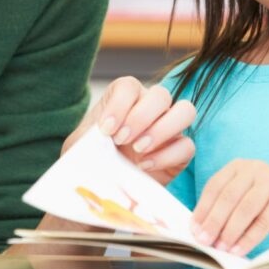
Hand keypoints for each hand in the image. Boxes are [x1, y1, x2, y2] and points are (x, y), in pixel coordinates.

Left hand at [63, 77, 195, 185]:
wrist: (104, 181)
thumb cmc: (92, 156)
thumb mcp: (81, 145)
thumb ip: (85, 140)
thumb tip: (93, 143)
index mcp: (125, 97)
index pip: (129, 86)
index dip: (119, 105)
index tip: (105, 129)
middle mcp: (151, 106)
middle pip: (161, 94)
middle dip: (141, 117)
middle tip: (121, 139)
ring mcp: (169, 127)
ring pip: (185, 111)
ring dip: (162, 129)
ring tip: (138, 149)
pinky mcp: (180, 152)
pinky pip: (187, 146)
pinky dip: (167, 156)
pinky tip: (144, 166)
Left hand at [191, 159, 268, 255]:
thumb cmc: (263, 206)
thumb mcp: (240, 199)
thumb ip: (222, 208)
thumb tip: (198, 230)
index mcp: (237, 166)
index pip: (214, 186)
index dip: (203, 209)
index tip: (194, 229)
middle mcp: (254, 169)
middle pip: (228, 197)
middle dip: (214, 221)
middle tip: (204, 241)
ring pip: (245, 209)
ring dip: (230, 231)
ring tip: (221, 248)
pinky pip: (263, 222)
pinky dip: (248, 239)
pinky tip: (238, 250)